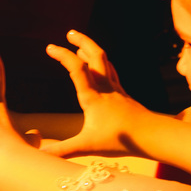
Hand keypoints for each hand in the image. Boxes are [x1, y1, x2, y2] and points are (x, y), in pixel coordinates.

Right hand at [42, 29, 154, 157]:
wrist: (152, 136)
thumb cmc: (120, 140)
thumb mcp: (87, 146)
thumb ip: (62, 151)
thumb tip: (39, 156)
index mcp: (92, 96)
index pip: (76, 68)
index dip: (62, 55)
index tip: (50, 47)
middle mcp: (105, 88)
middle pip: (95, 55)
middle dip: (82, 41)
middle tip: (70, 33)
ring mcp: (116, 90)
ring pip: (105, 62)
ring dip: (92, 50)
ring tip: (81, 45)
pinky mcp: (123, 95)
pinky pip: (112, 73)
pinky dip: (103, 65)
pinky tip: (101, 69)